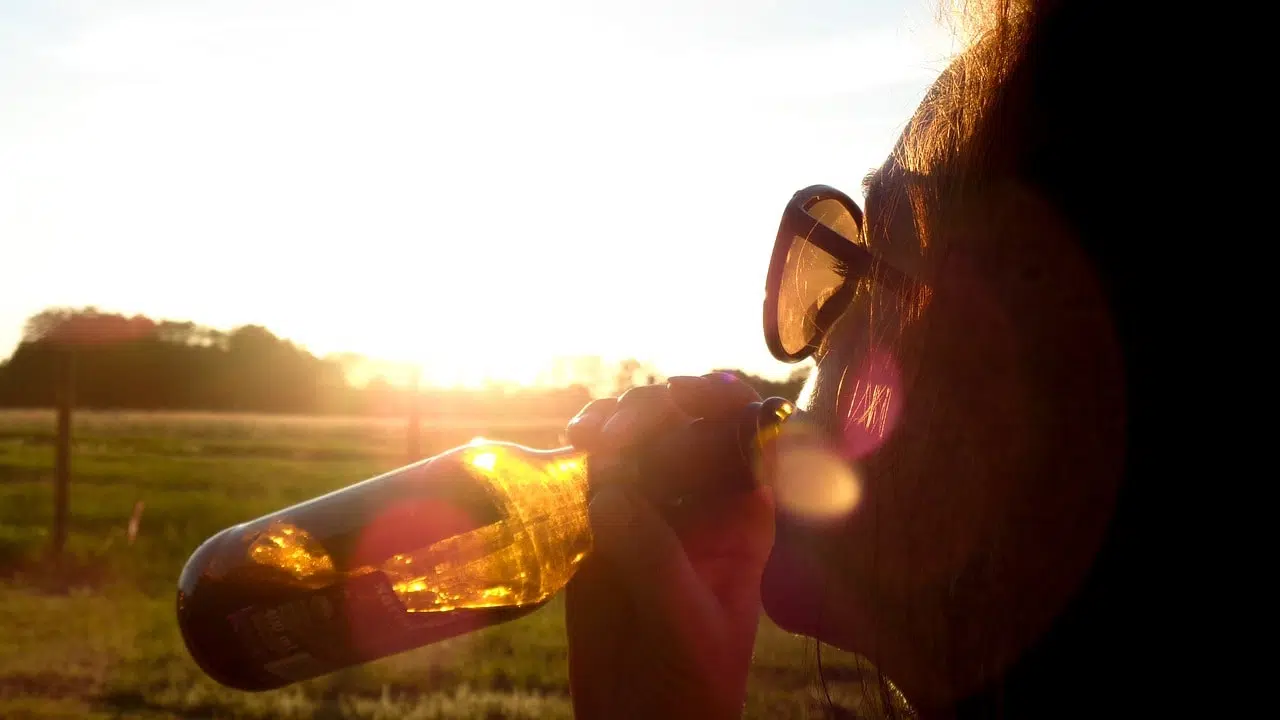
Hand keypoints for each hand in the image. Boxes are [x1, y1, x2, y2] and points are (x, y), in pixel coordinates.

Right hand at [563, 374, 774, 719]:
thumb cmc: (692, 686)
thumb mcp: (688, 624)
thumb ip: (656, 559)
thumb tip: (609, 495)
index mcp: (741, 517)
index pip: (744, 434)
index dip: (720, 400)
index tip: (681, 397)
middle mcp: (696, 503)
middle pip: (681, 423)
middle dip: (652, 408)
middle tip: (617, 430)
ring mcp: (647, 512)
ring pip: (633, 439)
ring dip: (611, 421)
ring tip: (587, 435)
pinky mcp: (599, 529)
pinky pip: (590, 473)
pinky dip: (579, 452)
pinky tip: (569, 447)